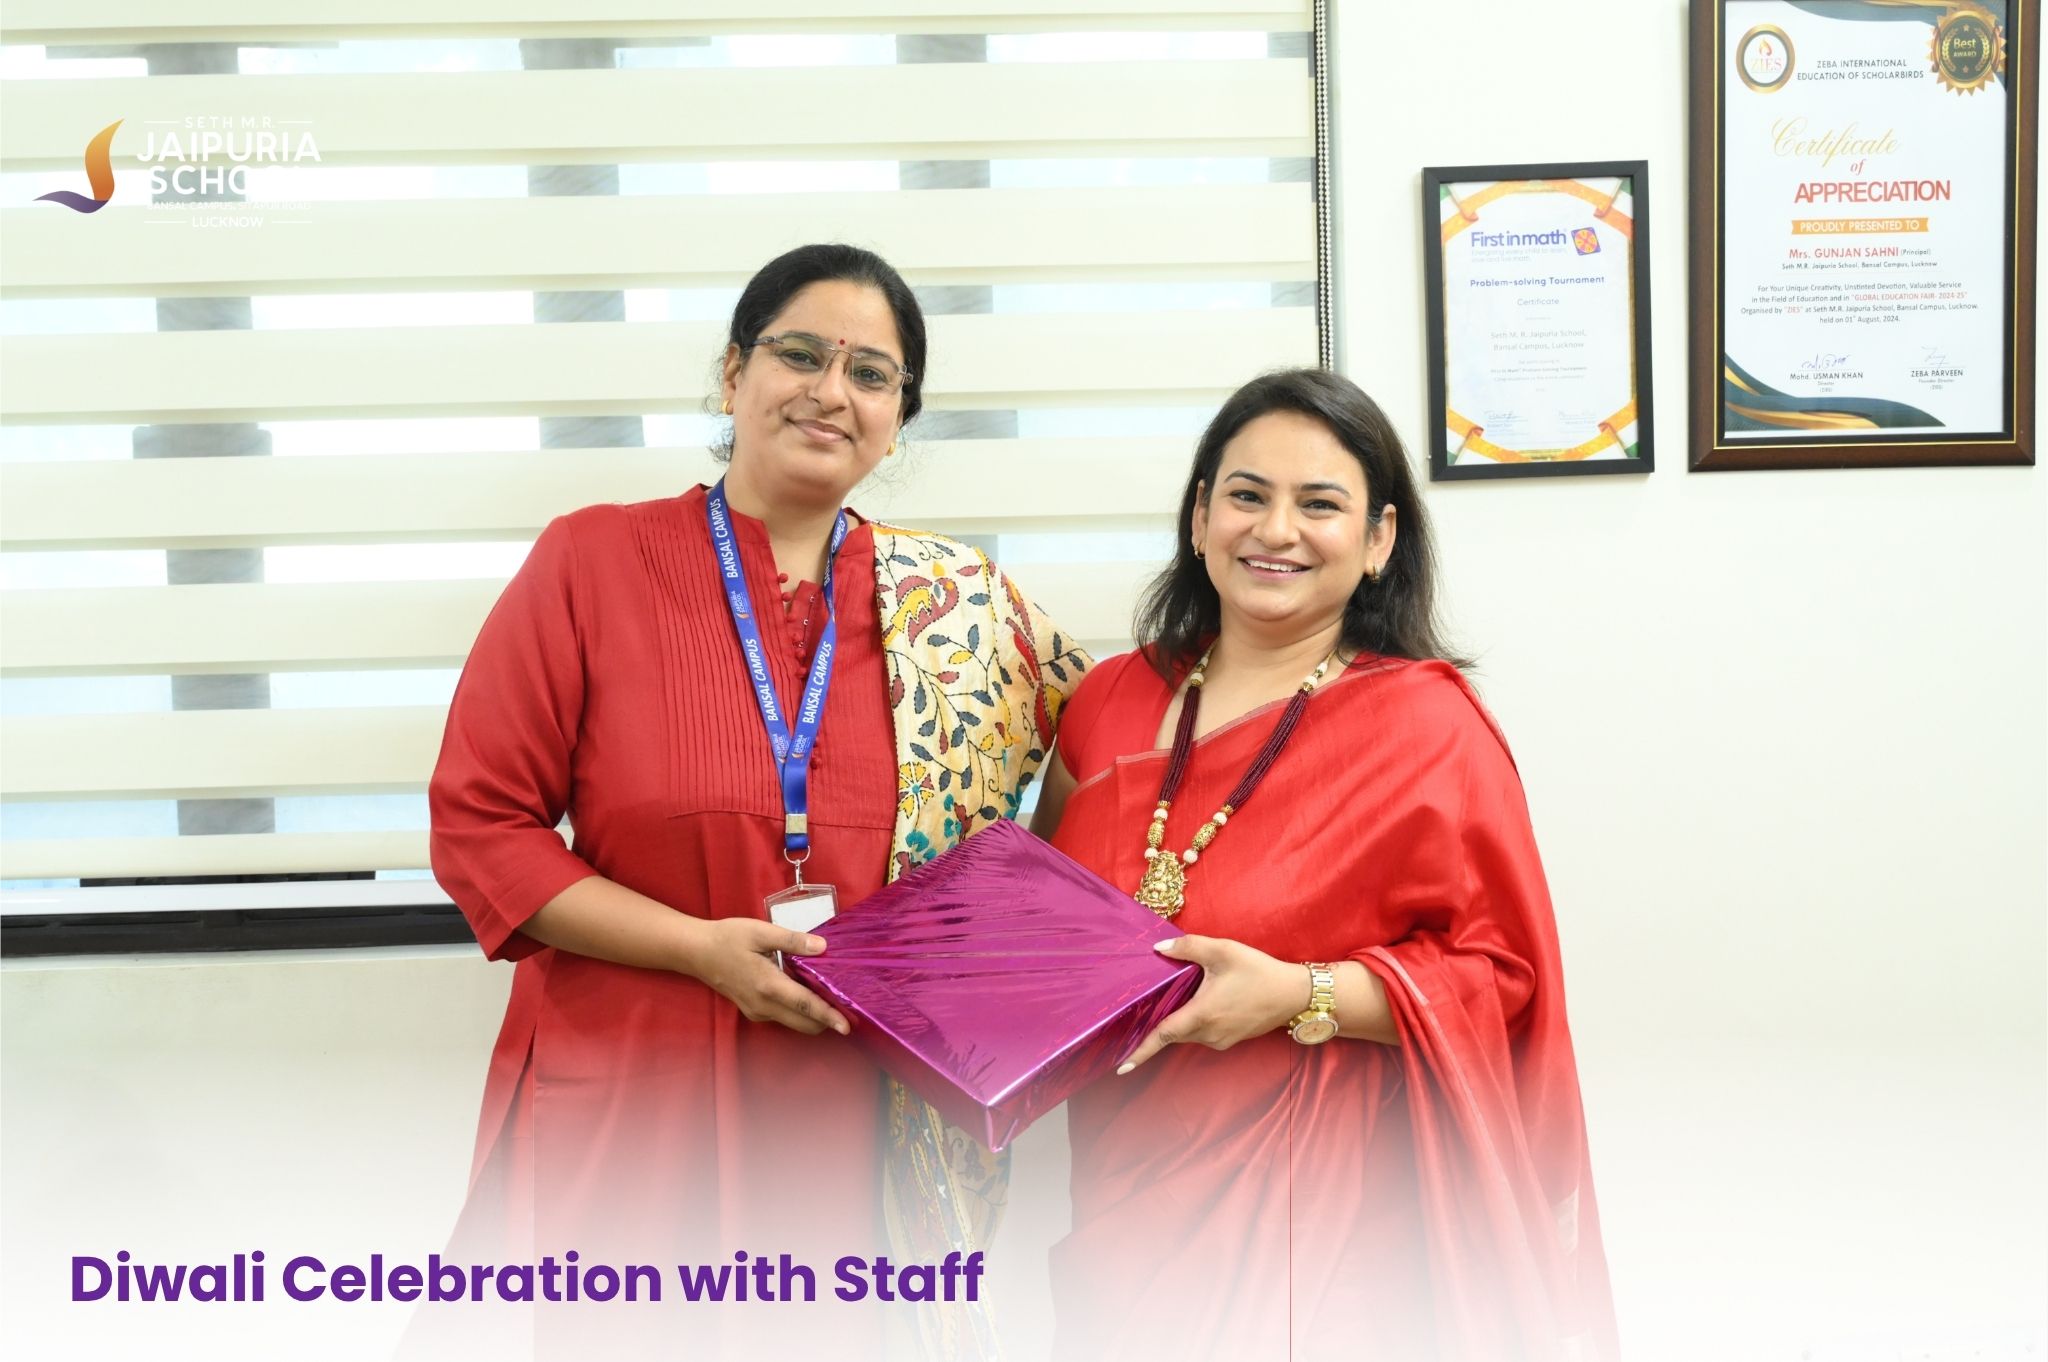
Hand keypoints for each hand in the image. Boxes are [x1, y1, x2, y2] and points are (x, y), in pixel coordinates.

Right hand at [678, 917, 849, 1036]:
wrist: (697, 952)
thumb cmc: (728, 938)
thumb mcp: (760, 931)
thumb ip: (793, 940)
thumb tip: (822, 947)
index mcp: (768, 985)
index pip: (805, 1005)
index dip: (828, 1016)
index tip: (847, 1026)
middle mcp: (763, 1005)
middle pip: (803, 1023)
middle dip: (826, 1020)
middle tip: (847, 1006)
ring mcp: (757, 1011)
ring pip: (793, 1022)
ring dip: (813, 1016)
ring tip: (830, 996)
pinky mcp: (753, 1011)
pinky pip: (783, 1016)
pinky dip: (798, 1011)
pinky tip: (804, 991)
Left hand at [1117, 935, 1305, 1073]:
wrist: (1294, 993)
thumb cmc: (1258, 971)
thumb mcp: (1223, 951)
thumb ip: (1188, 947)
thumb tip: (1159, 948)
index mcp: (1202, 1014)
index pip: (1163, 1034)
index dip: (1141, 1050)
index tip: (1122, 1066)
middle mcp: (1210, 1033)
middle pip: (1174, 1031)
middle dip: (1160, 1022)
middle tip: (1148, 1005)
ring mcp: (1221, 1040)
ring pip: (1189, 1033)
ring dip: (1181, 1019)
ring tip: (1182, 995)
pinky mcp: (1231, 1040)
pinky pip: (1204, 1033)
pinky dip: (1196, 1021)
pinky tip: (1203, 1001)